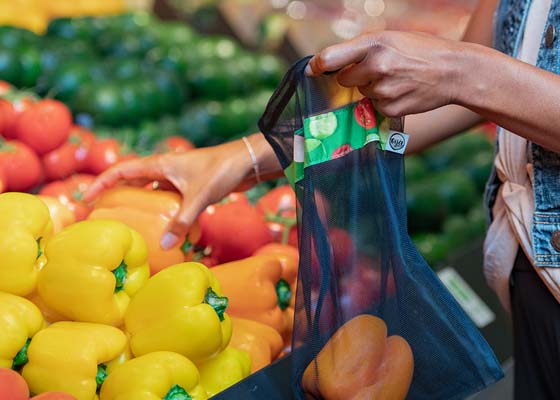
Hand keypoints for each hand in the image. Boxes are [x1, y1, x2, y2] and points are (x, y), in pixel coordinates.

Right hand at [84, 138, 259, 249]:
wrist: (249, 161)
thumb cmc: (222, 170)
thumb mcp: (200, 196)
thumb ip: (182, 221)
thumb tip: (163, 244)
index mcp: (161, 164)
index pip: (122, 170)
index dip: (102, 182)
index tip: (87, 197)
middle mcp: (166, 169)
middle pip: (133, 181)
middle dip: (116, 195)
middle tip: (103, 214)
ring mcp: (178, 177)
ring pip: (152, 191)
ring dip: (140, 204)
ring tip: (128, 223)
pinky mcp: (190, 186)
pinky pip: (169, 199)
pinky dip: (163, 211)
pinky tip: (164, 227)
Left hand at [306, 31, 468, 116]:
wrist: (454, 71)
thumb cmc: (420, 50)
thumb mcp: (391, 38)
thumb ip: (361, 49)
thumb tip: (327, 64)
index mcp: (375, 43)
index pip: (330, 57)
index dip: (317, 65)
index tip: (312, 70)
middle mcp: (376, 66)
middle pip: (344, 79)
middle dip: (353, 76)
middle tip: (376, 69)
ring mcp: (383, 90)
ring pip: (361, 93)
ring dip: (372, 88)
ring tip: (397, 78)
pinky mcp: (389, 108)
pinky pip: (374, 106)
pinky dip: (383, 101)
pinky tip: (402, 91)